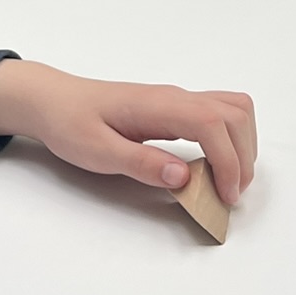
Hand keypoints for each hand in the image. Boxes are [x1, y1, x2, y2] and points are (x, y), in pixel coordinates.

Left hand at [0, 61, 257, 205]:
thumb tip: (184, 177)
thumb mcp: (97, 152)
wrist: (52, 100)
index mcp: (158, 105)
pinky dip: (229, 140)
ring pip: (233, 110)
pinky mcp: (174, 109)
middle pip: (235, 113)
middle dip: (243, 156)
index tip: (224, 196)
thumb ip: (141, 163)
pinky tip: (213, 166)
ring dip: (241, 146)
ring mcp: (176, 101)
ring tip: (227, 182)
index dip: (228, 161)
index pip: (213, 123)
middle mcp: (174, 97)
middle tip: (229, 194)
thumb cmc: (70, 123)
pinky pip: (218, 115)